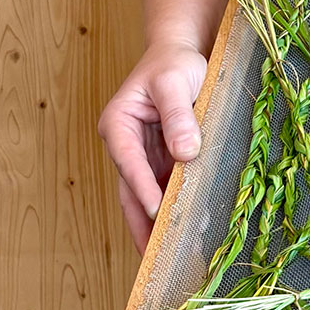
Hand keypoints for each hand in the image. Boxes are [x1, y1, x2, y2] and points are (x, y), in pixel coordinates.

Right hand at [97, 39, 210, 250]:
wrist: (181, 54)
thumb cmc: (174, 63)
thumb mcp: (175, 82)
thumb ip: (179, 116)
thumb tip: (185, 154)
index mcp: (118, 125)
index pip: (128, 161)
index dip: (141, 186)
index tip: (154, 209)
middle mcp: (125, 145)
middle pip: (131, 189)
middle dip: (142, 222)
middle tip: (153, 255)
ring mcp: (144, 156)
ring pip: (148, 195)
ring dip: (159, 221)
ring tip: (175, 249)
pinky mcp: (162, 160)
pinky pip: (167, 188)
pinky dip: (176, 206)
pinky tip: (191, 225)